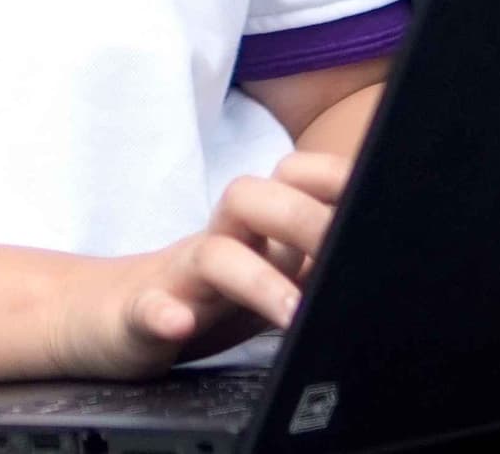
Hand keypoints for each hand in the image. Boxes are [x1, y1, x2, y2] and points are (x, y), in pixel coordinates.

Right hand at [56, 151, 354, 375]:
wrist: (111, 317)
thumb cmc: (210, 296)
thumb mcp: (271, 273)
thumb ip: (316, 255)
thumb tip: (388, 244)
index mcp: (255, 230)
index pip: (293, 179)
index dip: (332, 177)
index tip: (379, 188)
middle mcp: (219, 241)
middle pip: (251, 200)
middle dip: (302, 219)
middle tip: (346, 256)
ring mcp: (179, 277)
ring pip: (212, 256)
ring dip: (253, 278)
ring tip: (290, 313)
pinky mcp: (140, 315)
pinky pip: (148, 309)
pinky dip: (162, 315)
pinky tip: (177, 323)